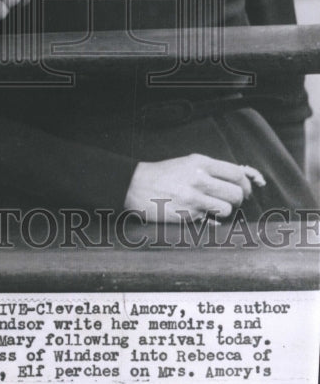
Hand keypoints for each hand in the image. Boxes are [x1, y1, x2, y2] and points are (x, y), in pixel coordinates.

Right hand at [124, 154, 265, 222]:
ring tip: (214, 208)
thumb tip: (238, 179)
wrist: (136, 186)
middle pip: (236, 193)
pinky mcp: (188, 215)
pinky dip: (210, 219)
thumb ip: (211, 169)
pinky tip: (199, 213)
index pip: (236, 173)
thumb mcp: (187, 163)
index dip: (246, 184)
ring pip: (227, 209)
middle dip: (238, 199)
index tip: (245, 190)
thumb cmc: (163, 174)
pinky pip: (212, 220)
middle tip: (231, 201)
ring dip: (224, 211)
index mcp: (200, 162)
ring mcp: (194, 198)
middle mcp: (199, 179)